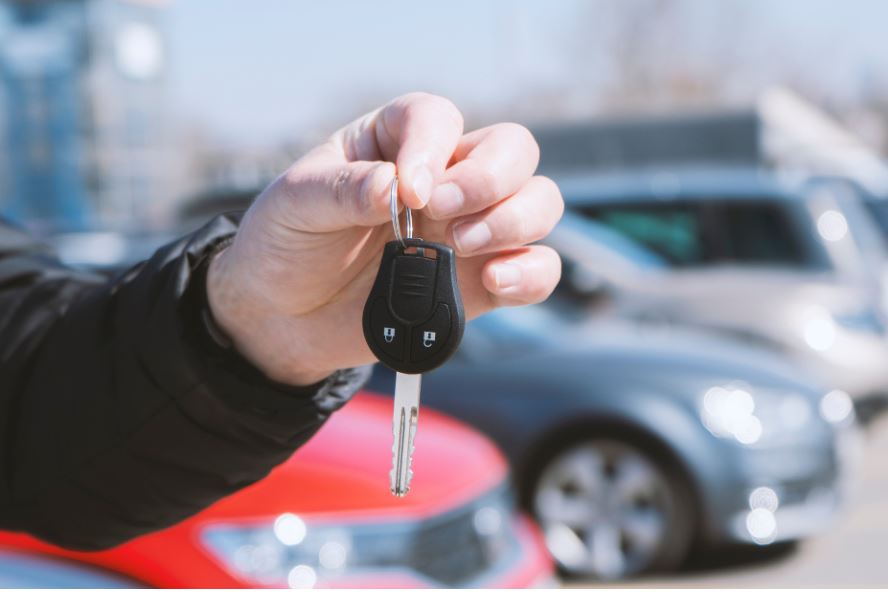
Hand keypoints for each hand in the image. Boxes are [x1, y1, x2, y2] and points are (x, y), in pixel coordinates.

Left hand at [207, 92, 562, 384]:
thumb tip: (394, 186)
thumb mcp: (293, 205)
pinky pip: (537, 269)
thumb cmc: (287, 244)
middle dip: (490, 179)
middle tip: (442, 215)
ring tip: (461, 247)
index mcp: (395, 142)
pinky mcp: (478, 283)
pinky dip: (531, 273)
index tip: (407, 192)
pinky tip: (496, 282)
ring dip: (515, 220)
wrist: (284, 317)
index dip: (432, 148)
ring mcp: (468, 229)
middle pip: (512, 149)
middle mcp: (445, 178)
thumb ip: (341, 190)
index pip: (437, 118)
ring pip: (538, 202)